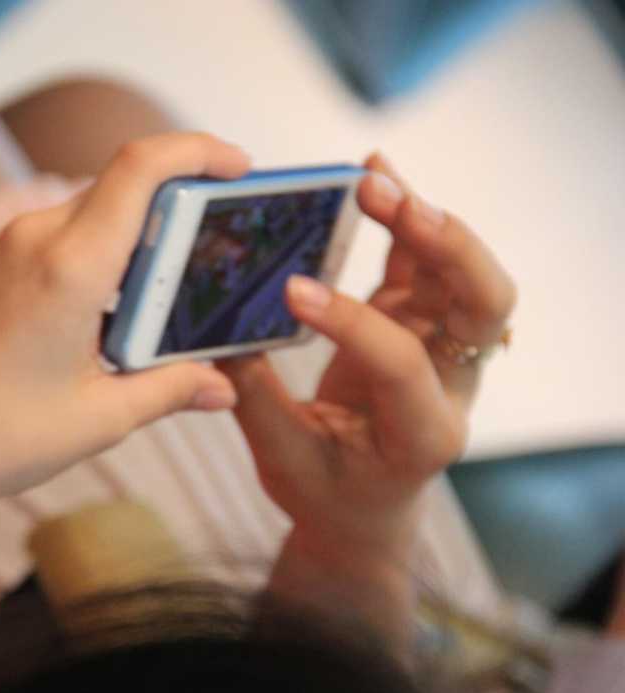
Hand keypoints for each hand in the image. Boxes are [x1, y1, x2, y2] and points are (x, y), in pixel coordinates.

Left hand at [0, 134, 249, 548]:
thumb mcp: (99, 417)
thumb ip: (170, 389)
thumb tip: (220, 387)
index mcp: (68, 266)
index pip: (141, 167)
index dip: (197, 150)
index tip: (237, 167)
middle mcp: (33, 240)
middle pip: (122, 187)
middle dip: (177, 205)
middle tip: (217, 247)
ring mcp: (3, 250)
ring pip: (90, 214)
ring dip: (135, 238)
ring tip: (167, 294)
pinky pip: (56, 238)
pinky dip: (98, 256)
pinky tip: (112, 312)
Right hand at [221, 153, 516, 550]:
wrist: (364, 511)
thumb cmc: (326, 494)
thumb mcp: (283, 463)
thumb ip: (254, 399)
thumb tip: (216, 333)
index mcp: (424, 433)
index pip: (403, 361)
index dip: (352, 323)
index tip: (291, 293)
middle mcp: (451, 383)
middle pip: (484, 304)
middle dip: (446, 246)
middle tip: (391, 204)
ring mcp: (440, 347)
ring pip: (460, 272)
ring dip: (422, 220)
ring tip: (371, 179)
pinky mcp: (418, 322)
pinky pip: (422, 262)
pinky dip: (405, 216)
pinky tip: (375, 173)